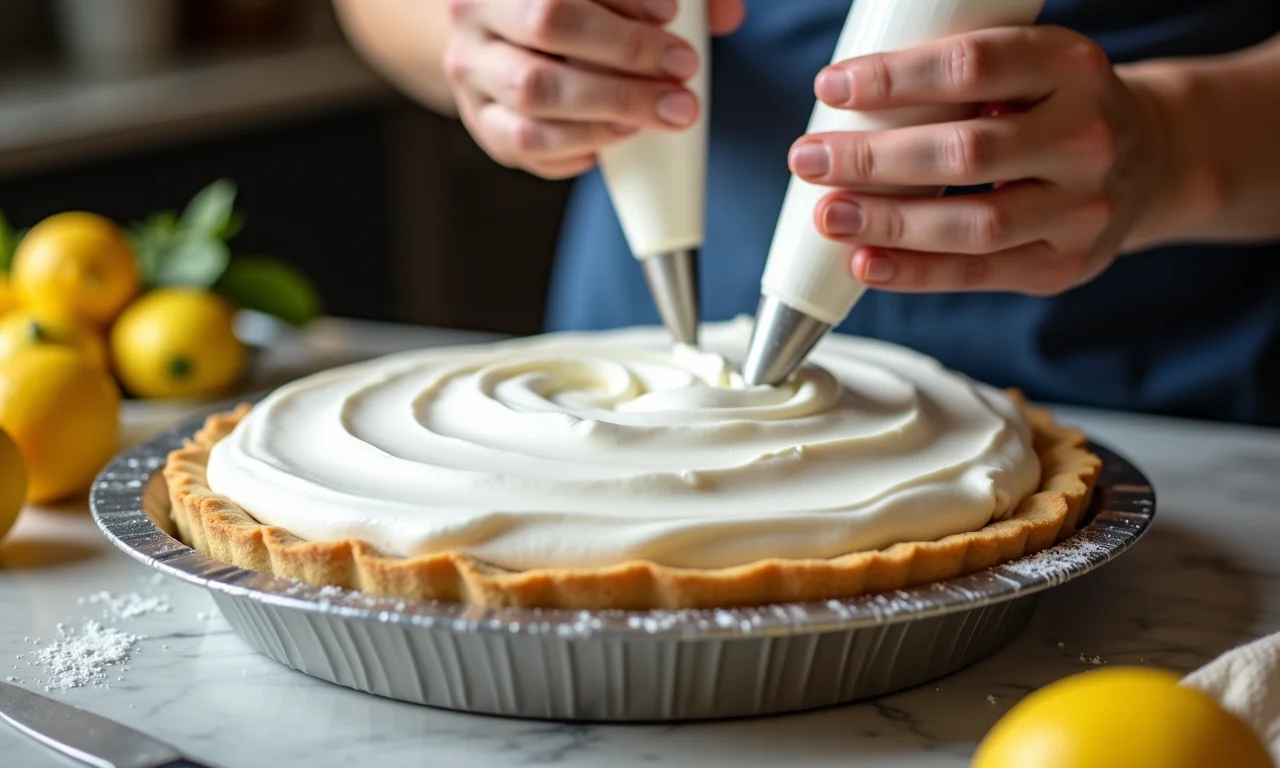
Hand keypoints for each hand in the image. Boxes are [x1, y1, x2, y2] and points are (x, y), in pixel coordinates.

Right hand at [444, 0, 744, 178]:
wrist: (507, 37)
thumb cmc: (575, 7)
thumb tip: (727, 14)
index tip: (672, 14)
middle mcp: (475, 15)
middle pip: (547, 25)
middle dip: (626, 53)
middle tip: (681, 72)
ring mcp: (473, 74)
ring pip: (534, 97)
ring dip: (609, 109)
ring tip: (659, 111)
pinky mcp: (483, 125)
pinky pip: (528, 147)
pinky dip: (581, 146)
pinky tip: (621, 136)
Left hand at [789, 26, 1160, 295]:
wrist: (1150, 160)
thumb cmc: (1055, 106)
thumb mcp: (1029, 68)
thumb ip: (959, 79)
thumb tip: (843, 101)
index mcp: (1071, 65)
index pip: (973, 65)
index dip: (895, 78)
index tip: (831, 87)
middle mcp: (1085, 136)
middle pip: (967, 152)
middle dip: (874, 159)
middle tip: (807, 159)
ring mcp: (1082, 207)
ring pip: (974, 223)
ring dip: (890, 223)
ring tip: (829, 215)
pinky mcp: (1064, 264)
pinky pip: (979, 274)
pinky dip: (915, 272)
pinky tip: (865, 262)